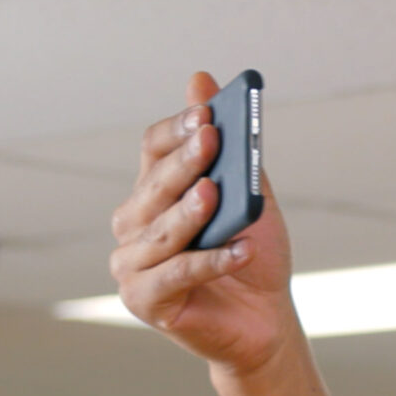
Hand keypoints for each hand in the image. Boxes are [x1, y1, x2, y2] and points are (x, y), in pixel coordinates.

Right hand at [110, 71, 300, 374]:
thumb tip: (200, 79)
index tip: (208, 114)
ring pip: (160, 231)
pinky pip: (176, 275)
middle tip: (212, 139)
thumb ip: (230, 144)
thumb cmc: (250, 252)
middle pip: (154, 185)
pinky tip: (240, 249)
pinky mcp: (143, 301)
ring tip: (217, 194)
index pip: (152, 148)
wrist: (264, 317)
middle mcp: (133, 224)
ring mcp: (132, 265)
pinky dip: (210, 261)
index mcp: (153, 191)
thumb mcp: (248, 193)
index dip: (177, 129)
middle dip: (185, 162)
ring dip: (189, 212)